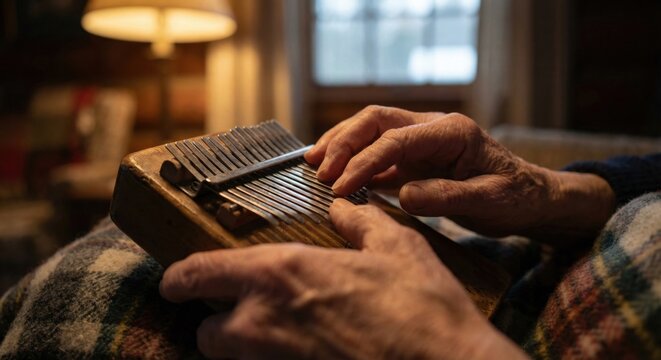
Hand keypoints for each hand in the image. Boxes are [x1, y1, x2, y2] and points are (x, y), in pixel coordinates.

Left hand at [160, 199, 524, 358]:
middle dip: (219, 324)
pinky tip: (302, 350)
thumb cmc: (423, 307)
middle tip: (242, 314)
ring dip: (241, 349)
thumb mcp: (397, 247)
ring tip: (275, 335)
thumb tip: (345, 209)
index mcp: (283, 272)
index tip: (174, 283)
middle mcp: (266, 320)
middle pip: (208, 333)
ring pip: (231, 359)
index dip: (179, 279)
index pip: (200, 274)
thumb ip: (361, 223)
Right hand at [305, 106, 614, 241]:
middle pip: (376, 121)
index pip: (396, 138)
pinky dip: (354, 162)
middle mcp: (431, 129)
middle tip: (319, 171)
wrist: (529, 197)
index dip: (364, 161)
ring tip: (313, 163)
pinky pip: (378, 154)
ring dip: (342, 144)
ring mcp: (421, 142)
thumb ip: (446, 197)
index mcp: (450, 131)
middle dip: (344, 142)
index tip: (342, 187)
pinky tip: (335, 175)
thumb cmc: (515, 197)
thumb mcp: (488, 201)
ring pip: (372, 131)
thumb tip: (403, 196)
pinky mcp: (415, 159)